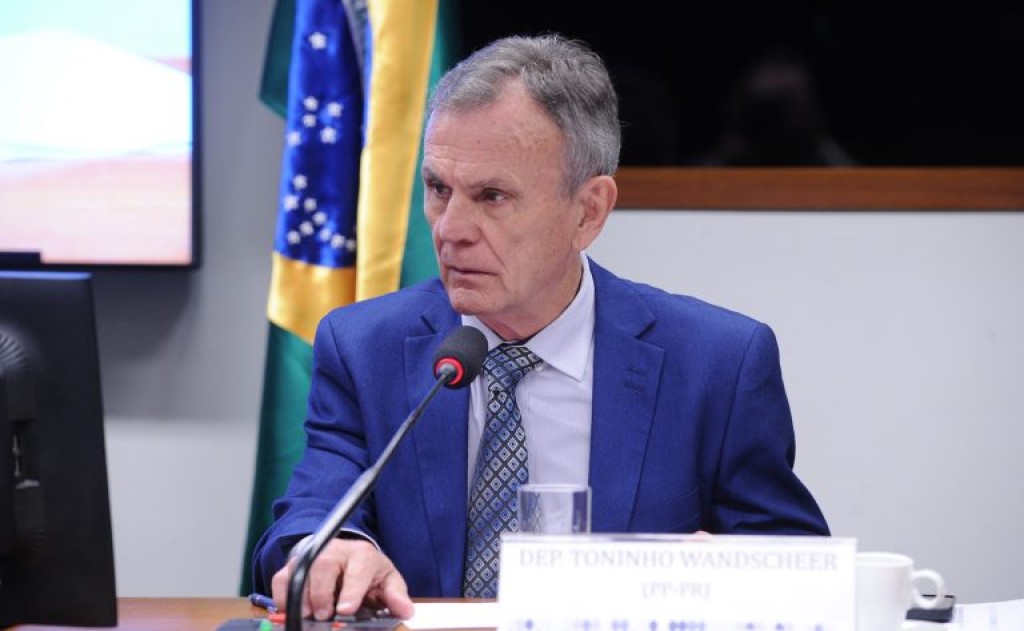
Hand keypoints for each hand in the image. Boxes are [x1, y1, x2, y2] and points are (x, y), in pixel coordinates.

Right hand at [270, 537, 413, 620]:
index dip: (351, 589)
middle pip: (323, 566)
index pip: (357, 568)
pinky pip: (281, 580)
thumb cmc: (367, 571)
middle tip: (324, 616)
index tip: (345, 609)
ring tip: (308, 616)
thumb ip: (395, 595)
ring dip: (301, 598)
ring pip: (299, 572)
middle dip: (321, 593)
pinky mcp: (292, 567)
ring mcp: (310, 557)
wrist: (345, 555)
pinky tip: (291, 613)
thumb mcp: (386, 580)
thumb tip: (406, 610)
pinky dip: (283, 598)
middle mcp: (334, 551)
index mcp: (361, 555)